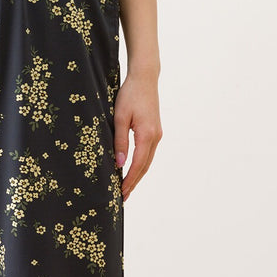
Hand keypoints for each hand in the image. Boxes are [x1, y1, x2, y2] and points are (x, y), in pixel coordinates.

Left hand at [113, 73, 162, 200]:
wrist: (144, 79)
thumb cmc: (129, 95)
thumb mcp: (119, 118)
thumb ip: (120, 141)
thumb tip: (119, 164)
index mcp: (147, 134)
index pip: (138, 164)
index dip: (129, 180)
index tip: (121, 192)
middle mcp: (156, 137)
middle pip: (145, 166)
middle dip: (133, 182)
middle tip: (122, 197)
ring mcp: (157, 134)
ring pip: (147, 161)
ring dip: (137, 175)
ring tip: (126, 188)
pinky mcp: (155, 131)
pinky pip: (148, 153)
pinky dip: (140, 165)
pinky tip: (132, 171)